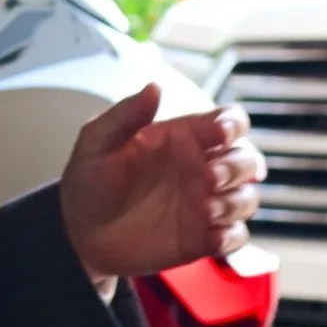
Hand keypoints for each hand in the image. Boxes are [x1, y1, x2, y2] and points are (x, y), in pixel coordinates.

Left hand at [58, 83, 264, 282]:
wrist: (80, 234)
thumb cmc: (89, 181)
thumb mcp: (96, 143)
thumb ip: (124, 115)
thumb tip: (154, 87)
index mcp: (184, 138)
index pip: (227, 122)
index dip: (233, 125)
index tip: (220, 135)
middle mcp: (201, 169)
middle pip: (247, 159)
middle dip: (238, 166)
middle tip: (209, 177)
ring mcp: (205, 205)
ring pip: (247, 198)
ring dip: (236, 202)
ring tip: (207, 211)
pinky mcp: (202, 238)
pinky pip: (235, 237)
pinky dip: (232, 237)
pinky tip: (211, 238)